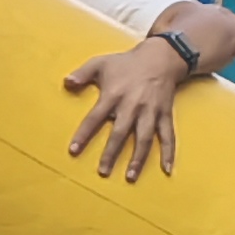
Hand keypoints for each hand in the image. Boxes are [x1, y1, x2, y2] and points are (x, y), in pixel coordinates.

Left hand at [64, 42, 188, 181]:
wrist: (161, 57)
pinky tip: (166, 169)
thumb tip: (66, 82)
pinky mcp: (165, 114)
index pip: (94, 118)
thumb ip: (82, 74)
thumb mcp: (100, 62)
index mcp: (113, 95)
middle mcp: (132, 106)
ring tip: (130, 177)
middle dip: (111, 153)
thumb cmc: (126, 62)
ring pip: (144, 138)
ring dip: (138, 158)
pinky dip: (169, 152)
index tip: (73, 151)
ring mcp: (150, 111)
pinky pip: (168, 135)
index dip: (84, 135)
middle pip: (120, 133)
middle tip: (103, 172)